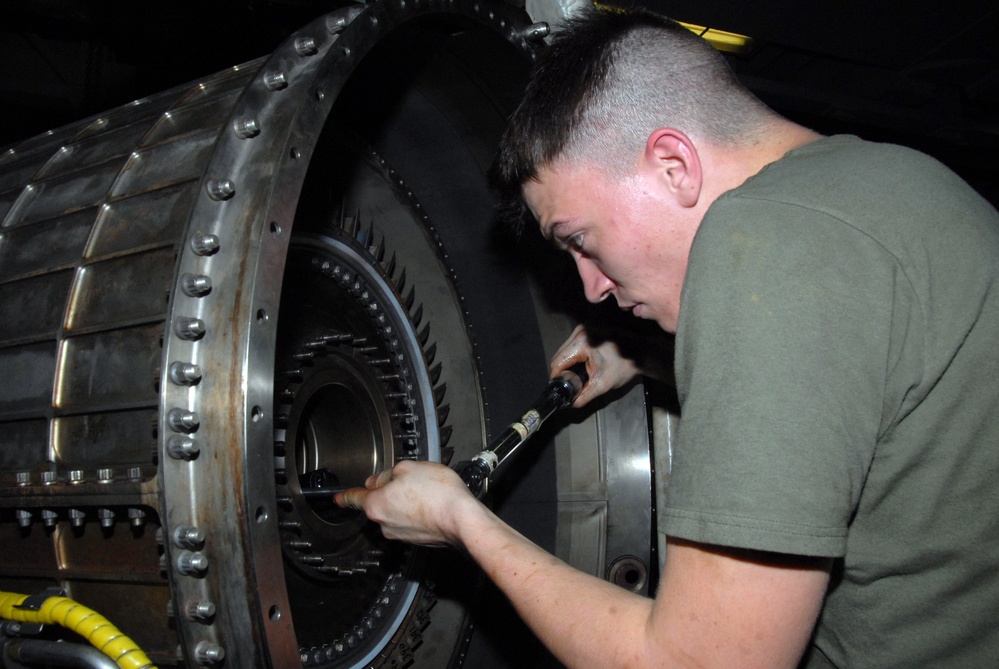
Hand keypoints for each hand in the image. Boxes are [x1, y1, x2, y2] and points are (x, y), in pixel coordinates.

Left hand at [334, 460, 481, 545]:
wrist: (463, 520)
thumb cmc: (438, 494)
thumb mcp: (409, 468)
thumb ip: (388, 473)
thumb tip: (379, 481)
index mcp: (376, 504)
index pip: (354, 499)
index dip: (344, 496)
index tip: (338, 498)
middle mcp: (385, 523)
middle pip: (379, 503)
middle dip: (390, 491)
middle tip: (410, 480)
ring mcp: (401, 534)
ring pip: (396, 512)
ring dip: (406, 502)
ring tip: (427, 492)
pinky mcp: (417, 540)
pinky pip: (411, 522)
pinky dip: (418, 513)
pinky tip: (433, 504)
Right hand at [550, 324, 639, 406]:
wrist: (642, 351)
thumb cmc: (626, 364)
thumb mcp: (603, 384)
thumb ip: (584, 395)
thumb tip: (570, 403)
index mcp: (582, 343)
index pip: (558, 362)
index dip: (556, 378)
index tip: (559, 388)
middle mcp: (580, 331)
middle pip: (559, 354)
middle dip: (562, 370)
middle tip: (569, 383)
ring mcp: (583, 327)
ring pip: (565, 349)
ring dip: (568, 362)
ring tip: (577, 374)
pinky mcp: (588, 328)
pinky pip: (573, 344)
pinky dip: (575, 355)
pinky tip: (583, 363)